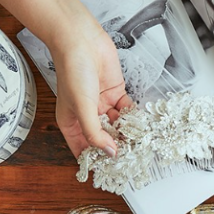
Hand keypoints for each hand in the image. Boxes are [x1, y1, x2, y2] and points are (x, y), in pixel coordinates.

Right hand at [48, 10, 132, 158]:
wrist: (80, 40)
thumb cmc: (73, 70)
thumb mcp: (82, 107)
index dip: (96, 161)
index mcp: (71, 123)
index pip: (84, 150)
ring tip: (140, 144)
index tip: (111, 173)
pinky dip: (134, 118)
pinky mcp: (116, 93)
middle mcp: (87, 116)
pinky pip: (127, 111)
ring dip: (128, 134)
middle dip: (116, 148)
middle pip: (104, 139)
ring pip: (118, 126)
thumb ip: (95, 133)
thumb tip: (110, 153)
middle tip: (132, 159)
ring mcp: (102, 105)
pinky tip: (142, 126)